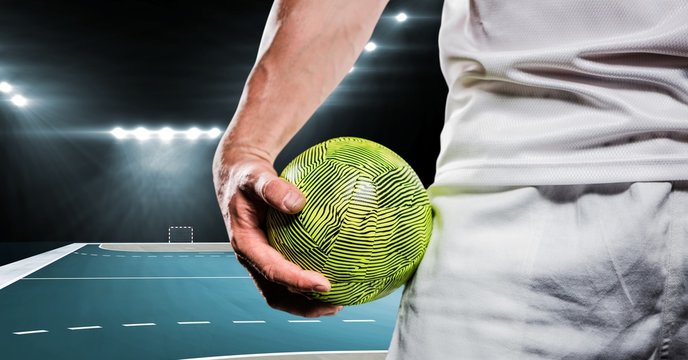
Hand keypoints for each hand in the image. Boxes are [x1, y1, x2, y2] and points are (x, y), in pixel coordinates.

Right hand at [213, 144, 342, 316]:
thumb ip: (271, 188)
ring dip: (307, 302)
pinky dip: (308, 284)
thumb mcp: (254, 177)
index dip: (297, 282)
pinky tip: (334, 276)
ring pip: (282, 292)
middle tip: (336, 304)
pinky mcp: (271, 255)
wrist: (237, 176)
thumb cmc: (246, 176)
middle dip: (304, 305)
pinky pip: (289, 276)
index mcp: (245, 244)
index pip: (272, 271)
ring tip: (338, 302)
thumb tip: (297, 202)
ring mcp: (261, 259)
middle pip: (276, 293)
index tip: (325, 284)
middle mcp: (252, 258)